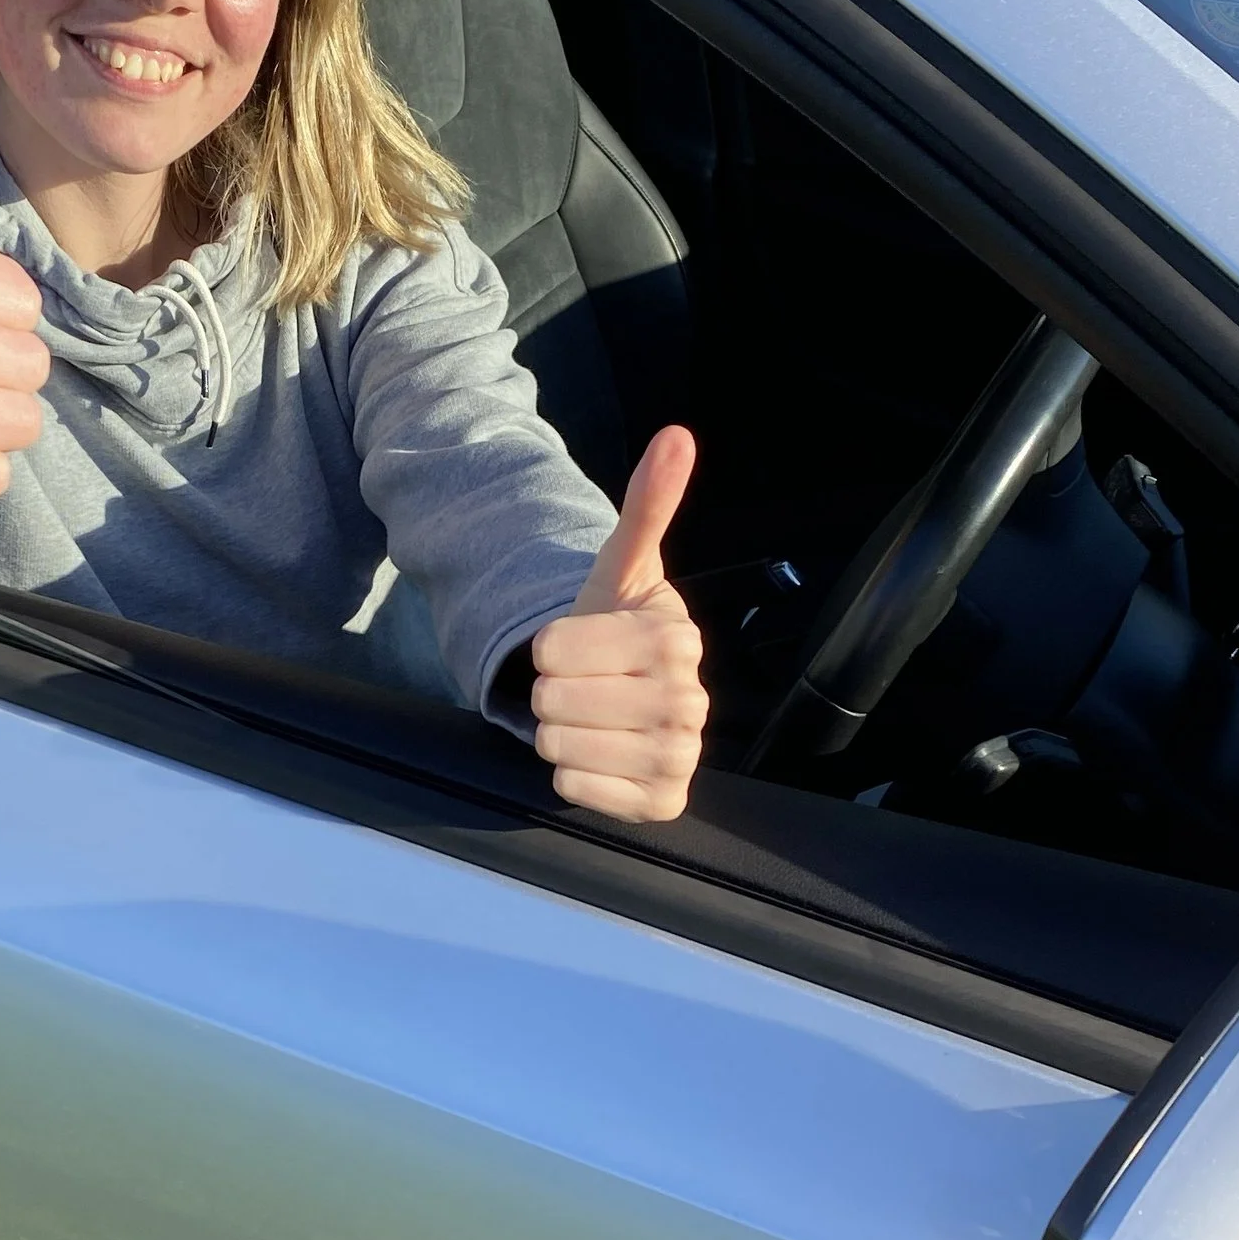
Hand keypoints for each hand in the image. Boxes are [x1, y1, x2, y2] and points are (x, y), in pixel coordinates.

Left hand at [530, 426, 707, 822]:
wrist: (628, 693)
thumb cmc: (615, 627)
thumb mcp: (620, 566)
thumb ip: (648, 503)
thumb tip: (677, 437)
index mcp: (675, 638)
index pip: (552, 649)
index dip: (548, 647)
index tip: (580, 644)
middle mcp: (689, 701)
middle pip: (554, 701)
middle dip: (551, 691)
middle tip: (582, 683)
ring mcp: (681, 756)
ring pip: (560, 746)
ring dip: (559, 732)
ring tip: (590, 715)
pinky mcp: (663, 802)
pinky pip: (575, 788)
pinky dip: (573, 773)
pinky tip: (601, 752)